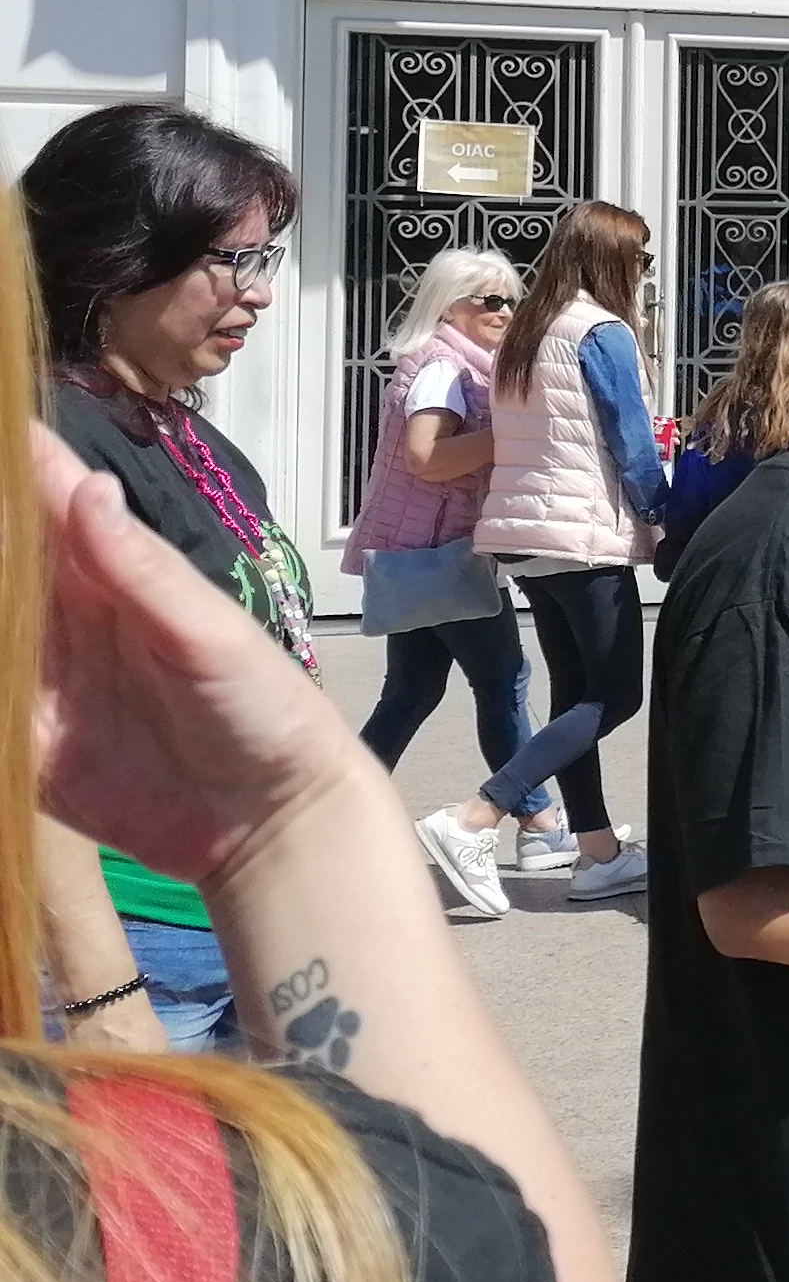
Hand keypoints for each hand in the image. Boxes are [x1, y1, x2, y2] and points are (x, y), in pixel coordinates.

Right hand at [30, 427, 366, 890]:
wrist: (270, 819)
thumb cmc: (265, 708)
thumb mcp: (210, 635)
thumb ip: (145, 571)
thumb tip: (88, 487)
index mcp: (113, 578)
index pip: (48, 504)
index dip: (15, 462)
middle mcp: (65, 618)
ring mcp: (39, 680)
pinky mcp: (25, 743)